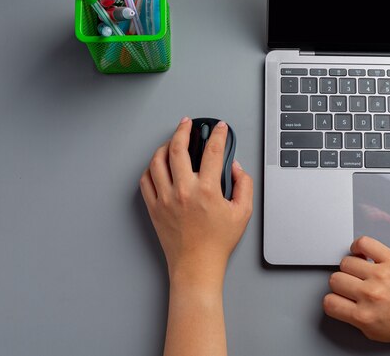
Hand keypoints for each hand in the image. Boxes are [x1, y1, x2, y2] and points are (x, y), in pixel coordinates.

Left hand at [139, 117, 253, 286]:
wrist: (196, 266)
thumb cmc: (218, 242)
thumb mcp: (243, 212)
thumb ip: (244, 184)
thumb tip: (234, 167)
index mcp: (207, 190)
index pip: (213, 152)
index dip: (219, 135)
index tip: (220, 128)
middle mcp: (183, 190)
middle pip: (178, 148)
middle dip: (184, 129)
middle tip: (188, 123)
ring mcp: (165, 198)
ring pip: (157, 161)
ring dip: (164, 146)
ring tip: (171, 141)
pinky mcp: (154, 207)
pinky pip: (146, 180)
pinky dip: (151, 168)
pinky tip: (159, 165)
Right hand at [323, 236, 389, 343]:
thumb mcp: (377, 332)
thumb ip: (354, 318)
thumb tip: (340, 302)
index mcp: (365, 316)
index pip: (329, 302)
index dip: (333, 300)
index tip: (340, 298)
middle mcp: (371, 295)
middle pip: (335, 280)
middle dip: (342, 284)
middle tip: (353, 286)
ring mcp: (381, 275)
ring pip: (346, 262)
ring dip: (351, 267)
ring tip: (362, 272)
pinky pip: (364, 243)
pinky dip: (358, 246)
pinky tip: (363, 254)